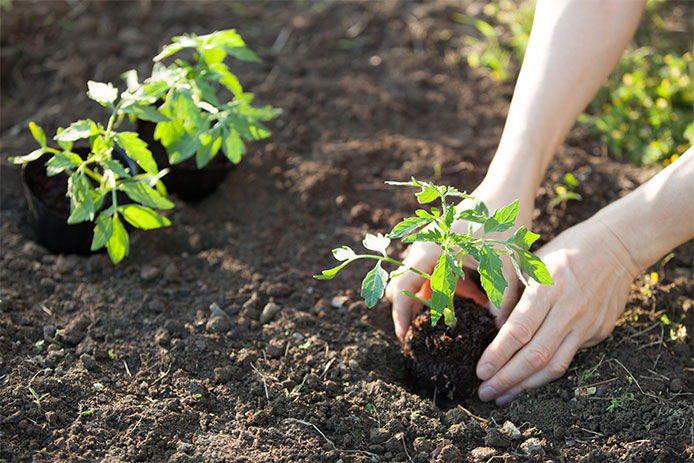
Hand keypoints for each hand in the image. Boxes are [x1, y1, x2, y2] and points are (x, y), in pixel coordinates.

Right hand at [385, 184, 532, 339]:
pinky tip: (477, 294)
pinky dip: (451, 286)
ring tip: (463, 313)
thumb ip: (500, 300)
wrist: (510, 187)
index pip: (401, 289)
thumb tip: (500, 331)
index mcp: (430, 251)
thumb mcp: (504, 264)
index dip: (400, 316)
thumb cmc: (503, 222)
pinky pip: (438, 270)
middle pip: (406, 285)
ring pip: (423, 279)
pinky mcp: (444, 243)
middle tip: (427, 333)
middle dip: (416, 310)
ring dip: (439, 298)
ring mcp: (433, 244)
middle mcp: (424, 246)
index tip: (404, 337)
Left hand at [475, 217, 639, 404]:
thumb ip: (513, 294)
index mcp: (547, 288)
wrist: (617, 246)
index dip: (498, 355)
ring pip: (554, 365)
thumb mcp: (532, 262)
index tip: (480, 372)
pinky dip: (546, 373)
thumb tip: (494, 326)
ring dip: (526, 386)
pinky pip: (569, 358)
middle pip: (535, 355)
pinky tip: (528, 381)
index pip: (519, 330)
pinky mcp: (599, 332)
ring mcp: (587, 323)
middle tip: (485, 393)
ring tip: (503, 397)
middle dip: (507, 379)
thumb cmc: (565, 250)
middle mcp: (569, 309)